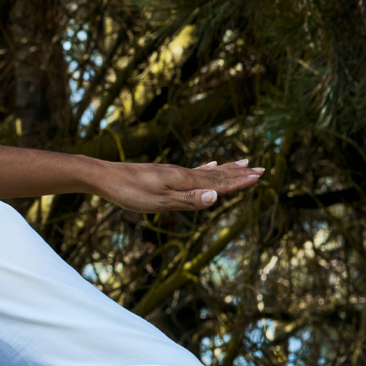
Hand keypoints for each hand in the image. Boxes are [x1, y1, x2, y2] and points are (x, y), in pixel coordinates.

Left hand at [90, 157, 262, 211]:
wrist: (104, 177)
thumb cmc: (129, 192)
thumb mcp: (159, 202)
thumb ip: (189, 201)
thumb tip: (217, 197)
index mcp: (184, 181)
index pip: (218, 182)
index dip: (239, 182)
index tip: (260, 176)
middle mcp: (182, 174)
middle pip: (217, 174)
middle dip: (239, 173)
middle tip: (261, 168)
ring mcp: (174, 172)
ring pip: (208, 170)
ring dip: (228, 168)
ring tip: (243, 162)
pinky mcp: (165, 173)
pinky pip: (194, 170)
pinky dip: (207, 167)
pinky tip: (210, 164)